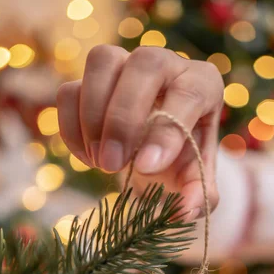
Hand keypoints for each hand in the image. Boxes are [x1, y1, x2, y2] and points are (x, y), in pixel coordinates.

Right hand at [57, 45, 223, 219]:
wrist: (158, 151)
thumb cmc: (183, 160)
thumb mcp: (196, 181)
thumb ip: (198, 196)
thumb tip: (185, 211)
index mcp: (203, 84)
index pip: (190, 93)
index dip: (166, 131)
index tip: (146, 168)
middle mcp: (166, 63)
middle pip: (144, 65)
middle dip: (123, 119)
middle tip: (113, 166)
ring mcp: (125, 64)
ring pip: (102, 62)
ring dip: (93, 117)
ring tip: (100, 162)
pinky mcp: (90, 80)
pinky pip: (69, 90)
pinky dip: (72, 127)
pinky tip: (88, 157)